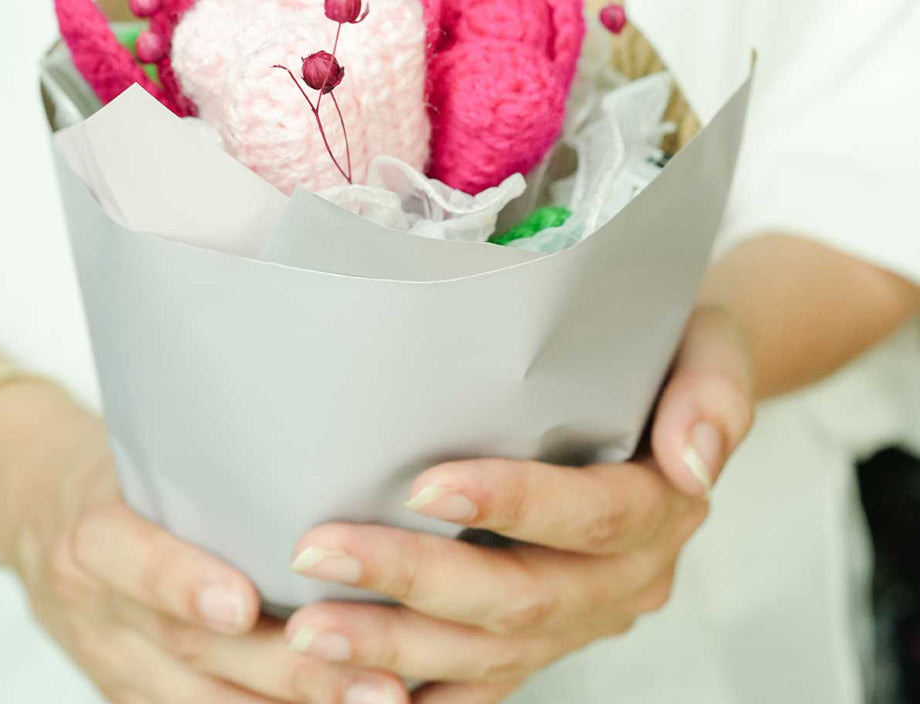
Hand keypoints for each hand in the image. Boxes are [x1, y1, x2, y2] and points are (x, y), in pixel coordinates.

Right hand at [0, 380, 407, 703]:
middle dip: (288, 668)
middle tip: (376, 678)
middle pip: (191, 649)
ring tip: (379, 701)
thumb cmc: (111, 470)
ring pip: (201, 701)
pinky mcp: (125, 694)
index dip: (185, 586)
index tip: (245, 603)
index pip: (136, 560)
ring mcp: (110, 661)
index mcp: (95, 534)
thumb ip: (205, 468)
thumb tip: (318, 455)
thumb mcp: (135, 450)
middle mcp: (96, 606)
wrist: (31, 513)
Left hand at [283, 304, 754, 702]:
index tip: (423, 487)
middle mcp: (622, 580)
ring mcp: (578, 619)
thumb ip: (712, 397)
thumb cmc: (672, 357)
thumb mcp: (709, 352)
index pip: (589, 515)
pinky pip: (479, 684)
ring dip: (395, 648)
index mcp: (660, 510)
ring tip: (308, 631)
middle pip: (520, 597)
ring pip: (487, 654)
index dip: (512, 503)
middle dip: (416, 582)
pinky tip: (346, 689)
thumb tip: (695, 461)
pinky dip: (417, 691)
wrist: (677, 398)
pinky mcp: (541, 639)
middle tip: (320, 553)